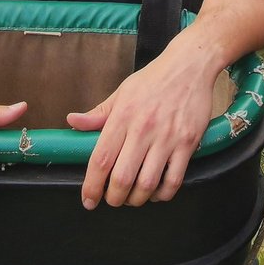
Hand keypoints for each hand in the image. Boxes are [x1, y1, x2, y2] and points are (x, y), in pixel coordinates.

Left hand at [67, 32, 216, 208]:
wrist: (190, 64)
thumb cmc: (154, 78)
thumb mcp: (123, 91)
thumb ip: (98, 113)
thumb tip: (72, 121)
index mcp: (123, 115)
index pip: (101, 159)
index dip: (92, 186)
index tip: (88, 200)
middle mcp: (144, 128)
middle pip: (122, 178)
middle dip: (114, 198)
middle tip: (112, 199)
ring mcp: (167, 136)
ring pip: (148, 183)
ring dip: (137, 199)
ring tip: (133, 197)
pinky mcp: (188, 142)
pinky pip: (174, 180)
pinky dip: (162, 194)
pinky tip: (156, 191)